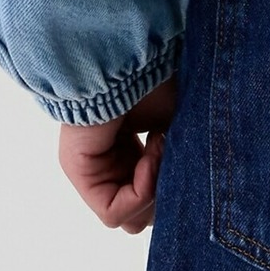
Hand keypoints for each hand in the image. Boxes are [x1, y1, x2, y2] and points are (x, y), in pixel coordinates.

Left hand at [57, 74, 179, 231]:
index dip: (175, 183)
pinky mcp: (79, 173)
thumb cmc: (158, 78)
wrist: (133, 51)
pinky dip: (142, 191)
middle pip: (142, 214)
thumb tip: (190, 196)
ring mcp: (91, 169)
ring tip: (164, 144)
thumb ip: (180, 163)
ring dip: (157, 188)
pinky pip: (112, 213)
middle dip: (167, 192)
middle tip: (175, 154)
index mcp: (130, 150)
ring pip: (129, 218)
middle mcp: (108, 162)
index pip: (152, 196)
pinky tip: (152, 152)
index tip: (185, 147)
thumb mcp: (179, 126)